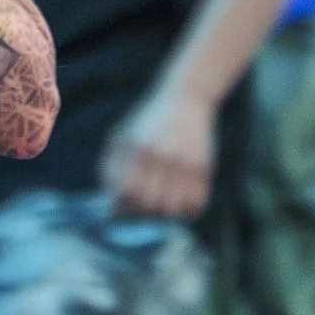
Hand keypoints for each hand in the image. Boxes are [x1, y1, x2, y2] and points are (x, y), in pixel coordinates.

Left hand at [101, 84, 214, 219]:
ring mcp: (185, 163)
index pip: (128, 192)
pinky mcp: (204, 167)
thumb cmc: (147, 122)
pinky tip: (179, 204)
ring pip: (174, 209)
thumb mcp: (123, 136)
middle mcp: (163, 157)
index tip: (120, 208)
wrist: (187, 99)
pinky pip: (196, 202)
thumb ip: (111, 167)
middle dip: (142, 213)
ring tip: (160, 207)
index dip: (122, 206)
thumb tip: (110, 203)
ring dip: (165, 214)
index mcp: (140, 149)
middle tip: (140, 209)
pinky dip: (186, 211)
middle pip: (150, 204)